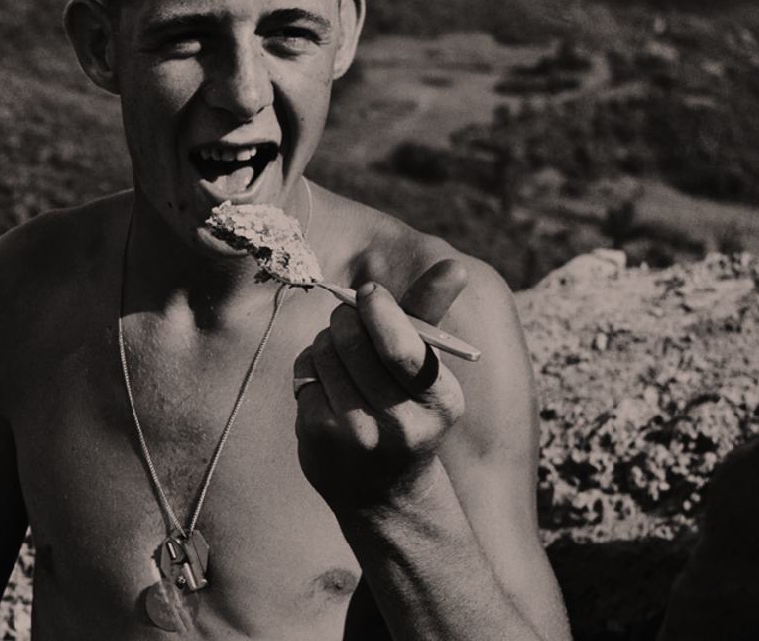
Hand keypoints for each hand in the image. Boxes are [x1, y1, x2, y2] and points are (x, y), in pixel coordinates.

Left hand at [292, 259, 468, 511]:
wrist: (384, 491)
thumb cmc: (408, 410)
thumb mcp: (429, 370)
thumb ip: (431, 316)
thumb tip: (453, 266)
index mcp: (441, 402)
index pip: (403, 347)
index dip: (379, 309)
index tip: (369, 292)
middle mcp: (402, 424)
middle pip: (354, 340)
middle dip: (347, 319)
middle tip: (350, 319)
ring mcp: (357, 434)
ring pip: (325, 352)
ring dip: (327, 342)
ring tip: (342, 358)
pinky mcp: (319, 436)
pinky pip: (305, 372)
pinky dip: (311, 366)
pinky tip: (327, 385)